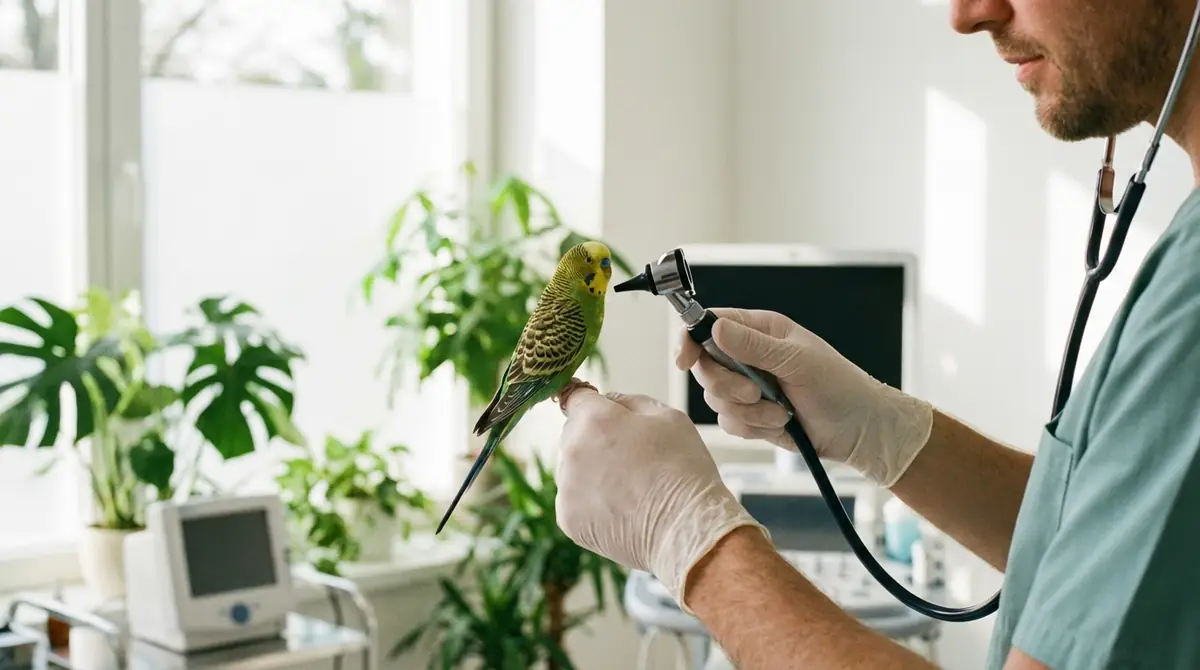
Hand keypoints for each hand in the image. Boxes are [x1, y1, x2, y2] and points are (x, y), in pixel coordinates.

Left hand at [555, 388, 767, 610]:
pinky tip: (621, 507)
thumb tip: (608, 401)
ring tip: (630, 487)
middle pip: (574, 433)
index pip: (575, 397)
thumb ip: (629, 401)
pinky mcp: (567, 518)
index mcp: (594, 420)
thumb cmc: (683, 469)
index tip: (600, 412)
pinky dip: (592, 501)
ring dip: (592, 470)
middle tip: (631, 457)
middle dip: (595, 438)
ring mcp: (566, 487)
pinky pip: (574, 499)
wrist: (686, 529)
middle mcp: (571, 450)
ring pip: (572, 468)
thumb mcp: (668, 416)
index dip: (591, 403)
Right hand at [676, 308, 932, 486]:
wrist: (860, 430)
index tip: (684, 360)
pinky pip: (730, 423)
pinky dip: (754, 428)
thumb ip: (753, 346)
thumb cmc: (840, 386)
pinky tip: (780, 425)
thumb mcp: (798, 360)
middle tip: (756, 392)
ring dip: (748, 412)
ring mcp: (749, 387)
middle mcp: (748, 356)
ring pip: (716, 399)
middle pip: (705, 367)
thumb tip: (714, 327)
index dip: (689, 340)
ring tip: (781, 412)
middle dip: (728, 385)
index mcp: (759, 330)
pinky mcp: (752, 416)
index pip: (708, 325)